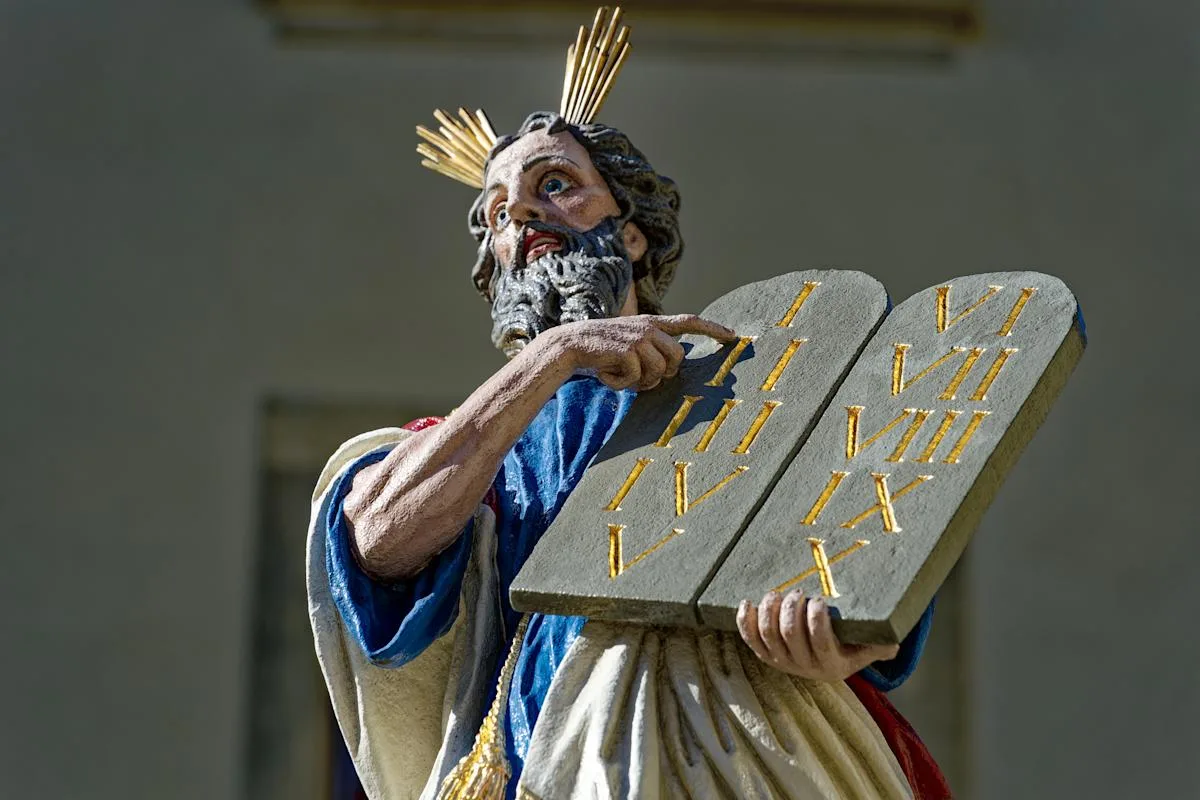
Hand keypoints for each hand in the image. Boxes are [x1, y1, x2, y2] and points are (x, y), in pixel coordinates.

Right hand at [543, 314, 735, 390]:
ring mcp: (638, 337)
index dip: (712, 329)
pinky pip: (637, 377)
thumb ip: (651, 350)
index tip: (733, 337)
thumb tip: (668, 371)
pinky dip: (622, 383)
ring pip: (659, 371)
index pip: (688, 321)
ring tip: (620, 376)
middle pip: (677, 357)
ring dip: (641, 381)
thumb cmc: (601, 351)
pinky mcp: (627, 349)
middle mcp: (648, 326)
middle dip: (663, 373)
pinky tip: (607, 375)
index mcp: (651, 322)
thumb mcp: (630, 345)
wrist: (569, 345)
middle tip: (639, 378)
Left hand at [737, 591, 899, 681]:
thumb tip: (894, 638)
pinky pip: (750, 639)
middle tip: (799, 592)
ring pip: (768, 635)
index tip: (820, 600)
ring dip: (770, 610)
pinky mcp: (765, 655)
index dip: (816, 620)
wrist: (826, 665)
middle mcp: (803, 667)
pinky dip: (746, 620)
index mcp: (831, 664)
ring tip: (777, 593)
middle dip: (792, 609)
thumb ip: (881, 642)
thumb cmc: (849, 648)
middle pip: (790, 635)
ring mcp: (781, 662)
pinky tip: (748, 602)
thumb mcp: (867, 647)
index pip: (820, 643)